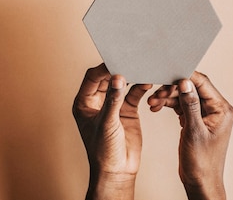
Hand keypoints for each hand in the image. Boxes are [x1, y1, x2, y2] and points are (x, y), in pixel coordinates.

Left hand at [73, 63, 151, 199]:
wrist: (118, 171)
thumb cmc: (103, 152)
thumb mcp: (107, 123)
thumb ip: (113, 100)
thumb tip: (117, 78)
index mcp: (84, 103)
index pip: (92, 78)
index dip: (103, 69)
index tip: (116, 61)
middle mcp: (97, 101)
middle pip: (107, 78)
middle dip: (119, 69)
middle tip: (130, 60)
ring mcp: (113, 105)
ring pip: (122, 84)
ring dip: (132, 77)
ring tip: (141, 68)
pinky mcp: (127, 110)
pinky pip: (134, 93)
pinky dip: (141, 87)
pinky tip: (148, 82)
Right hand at [148, 72, 232, 199]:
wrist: (200, 182)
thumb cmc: (202, 163)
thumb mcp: (194, 131)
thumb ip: (190, 105)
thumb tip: (185, 82)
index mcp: (222, 109)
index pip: (202, 83)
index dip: (184, 78)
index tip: (167, 76)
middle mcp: (216, 109)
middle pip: (192, 88)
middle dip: (172, 89)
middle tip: (157, 94)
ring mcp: (206, 114)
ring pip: (185, 96)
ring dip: (168, 97)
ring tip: (153, 102)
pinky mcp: (196, 120)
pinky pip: (182, 106)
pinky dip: (169, 105)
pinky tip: (157, 107)